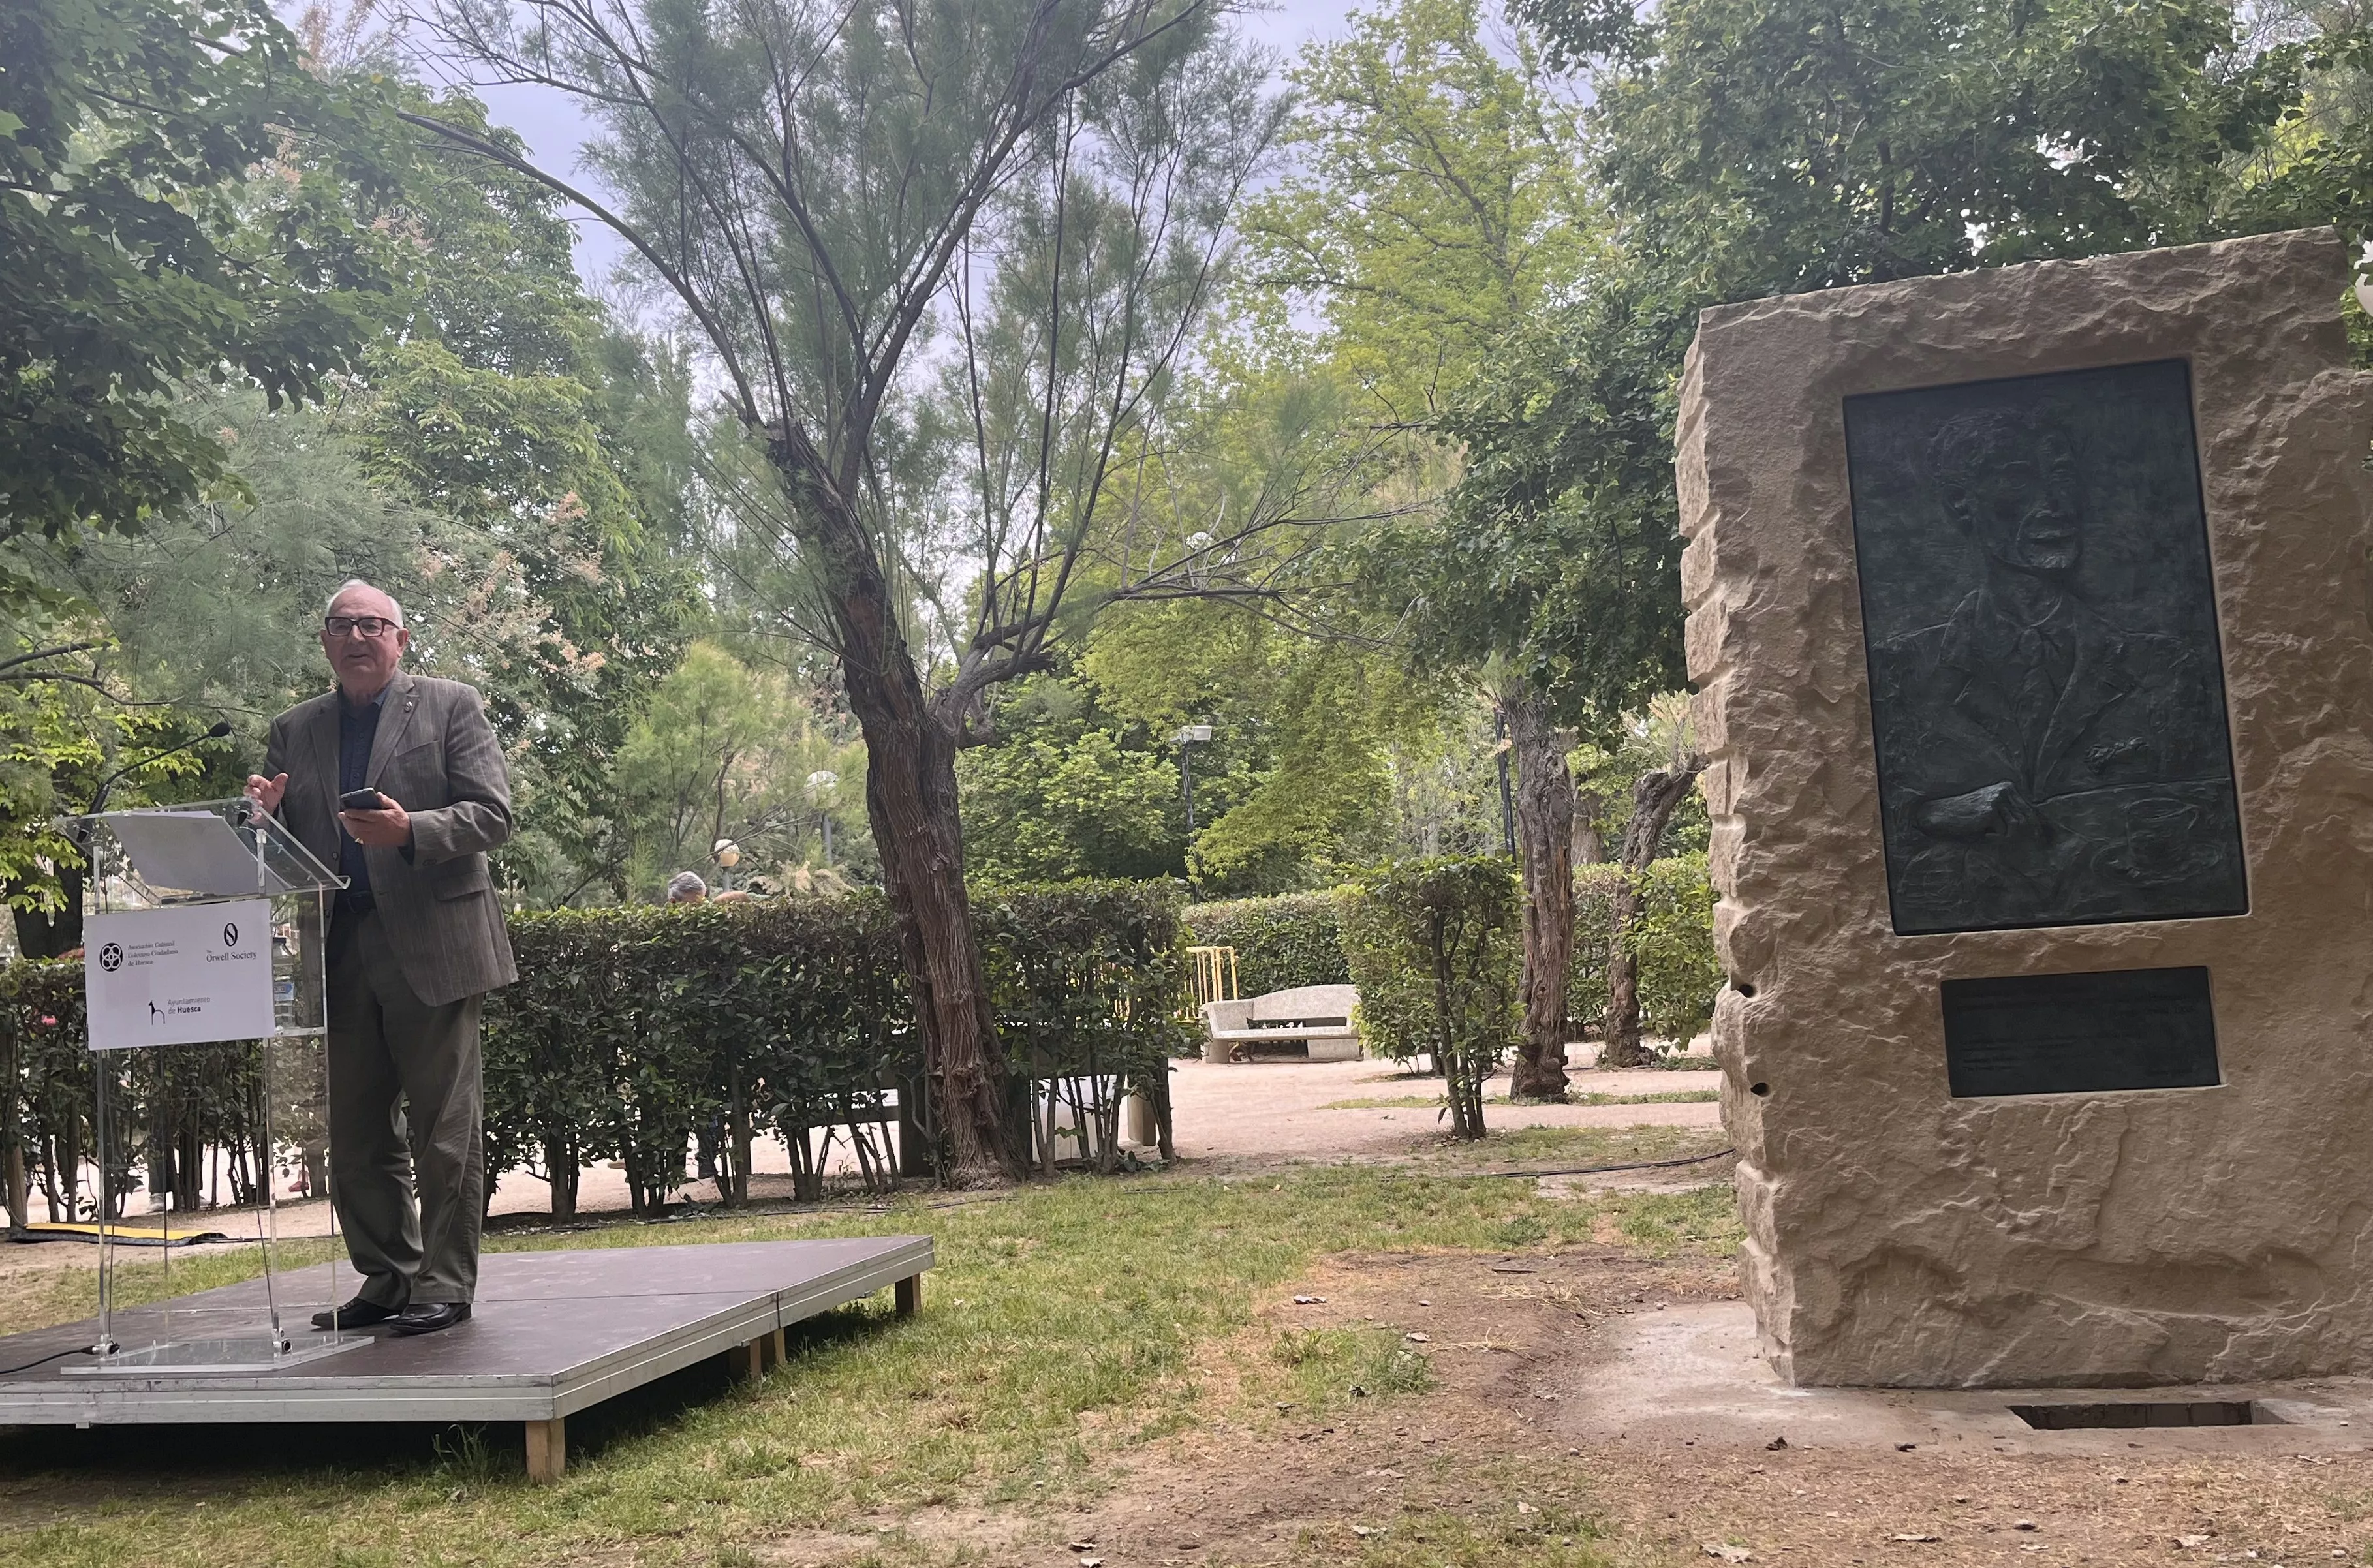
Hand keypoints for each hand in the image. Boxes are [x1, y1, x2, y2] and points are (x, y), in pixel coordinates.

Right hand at [245, 772, 287, 814]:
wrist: (269, 811)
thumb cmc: (271, 797)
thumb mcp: (277, 789)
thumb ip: (279, 782)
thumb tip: (284, 775)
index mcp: (257, 784)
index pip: (253, 779)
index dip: (252, 779)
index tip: (253, 781)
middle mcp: (251, 792)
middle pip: (248, 789)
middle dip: (252, 791)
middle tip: (258, 793)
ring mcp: (249, 801)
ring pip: (247, 800)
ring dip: (253, 801)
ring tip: (259, 802)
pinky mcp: (249, 811)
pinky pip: (249, 812)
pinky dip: (254, 813)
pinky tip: (258, 814)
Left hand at [339, 794, 410, 846]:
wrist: (407, 834)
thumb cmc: (401, 820)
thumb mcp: (395, 807)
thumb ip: (385, 800)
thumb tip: (377, 795)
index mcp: (382, 817)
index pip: (363, 814)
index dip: (352, 812)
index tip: (346, 810)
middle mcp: (377, 827)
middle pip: (357, 824)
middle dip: (346, 820)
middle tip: (342, 815)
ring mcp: (375, 836)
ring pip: (356, 832)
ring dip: (348, 827)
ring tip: (345, 821)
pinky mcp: (374, 842)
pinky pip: (360, 839)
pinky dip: (353, 834)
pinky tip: (351, 830)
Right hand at [1915, 781, 2033, 838]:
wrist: (1943, 814)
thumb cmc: (1968, 814)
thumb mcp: (1993, 808)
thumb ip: (2012, 813)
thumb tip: (2036, 827)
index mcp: (2007, 786)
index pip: (2029, 807)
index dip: (2036, 823)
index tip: (2040, 835)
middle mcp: (2004, 790)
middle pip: (2026, 816)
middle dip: (2027, 831)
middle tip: (2025, 841)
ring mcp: (1997, 800)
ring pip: (2016, 825)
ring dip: (2005, 834)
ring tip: (1989, 832)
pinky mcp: (1990, 812)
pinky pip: (2003, 832)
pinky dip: (1994, 837)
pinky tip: (1982, 832)